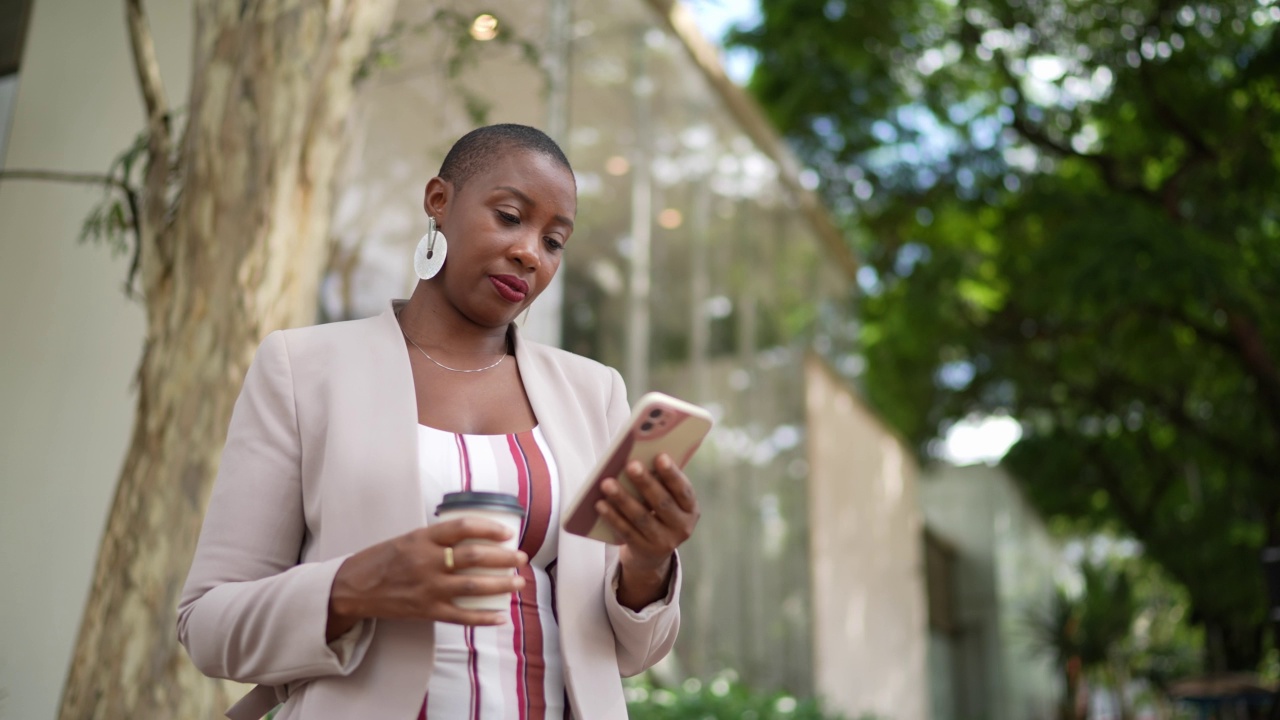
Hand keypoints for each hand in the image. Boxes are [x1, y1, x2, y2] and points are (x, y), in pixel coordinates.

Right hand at [326, 518, 527, 639]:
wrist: (353, 587)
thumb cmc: (383, 560)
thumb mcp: (408, 539)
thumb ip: (437, 539)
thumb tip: (473, 537)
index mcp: (422, 538)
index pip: (463, 528)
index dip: (489, 528)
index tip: (508, 533)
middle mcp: (427, 561)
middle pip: (474, 556)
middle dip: (504, 558)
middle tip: (521, 558)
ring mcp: (427, 588)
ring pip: (473, 585)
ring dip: (501, 584)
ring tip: (518, 583)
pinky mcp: (425, 610)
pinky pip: (461, 615)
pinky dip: (484, 617)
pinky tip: (501, 617)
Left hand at [596, 453, 699, 608]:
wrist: (652, 555)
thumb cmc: (658, 514)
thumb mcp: (668, 502)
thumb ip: (661, 484)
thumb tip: (639, 460)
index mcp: (690, 509)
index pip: (683, 490)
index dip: (672, 474)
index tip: (660, 456)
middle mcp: (682, 527)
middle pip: (662, 503)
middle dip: (645, 483)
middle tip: (631, 465)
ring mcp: (664, 542)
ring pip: (641, 518)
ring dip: (623, 499)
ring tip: (607, 483)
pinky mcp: (644, 551)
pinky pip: (626, 532)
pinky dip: (612, 517)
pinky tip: (600, 504)